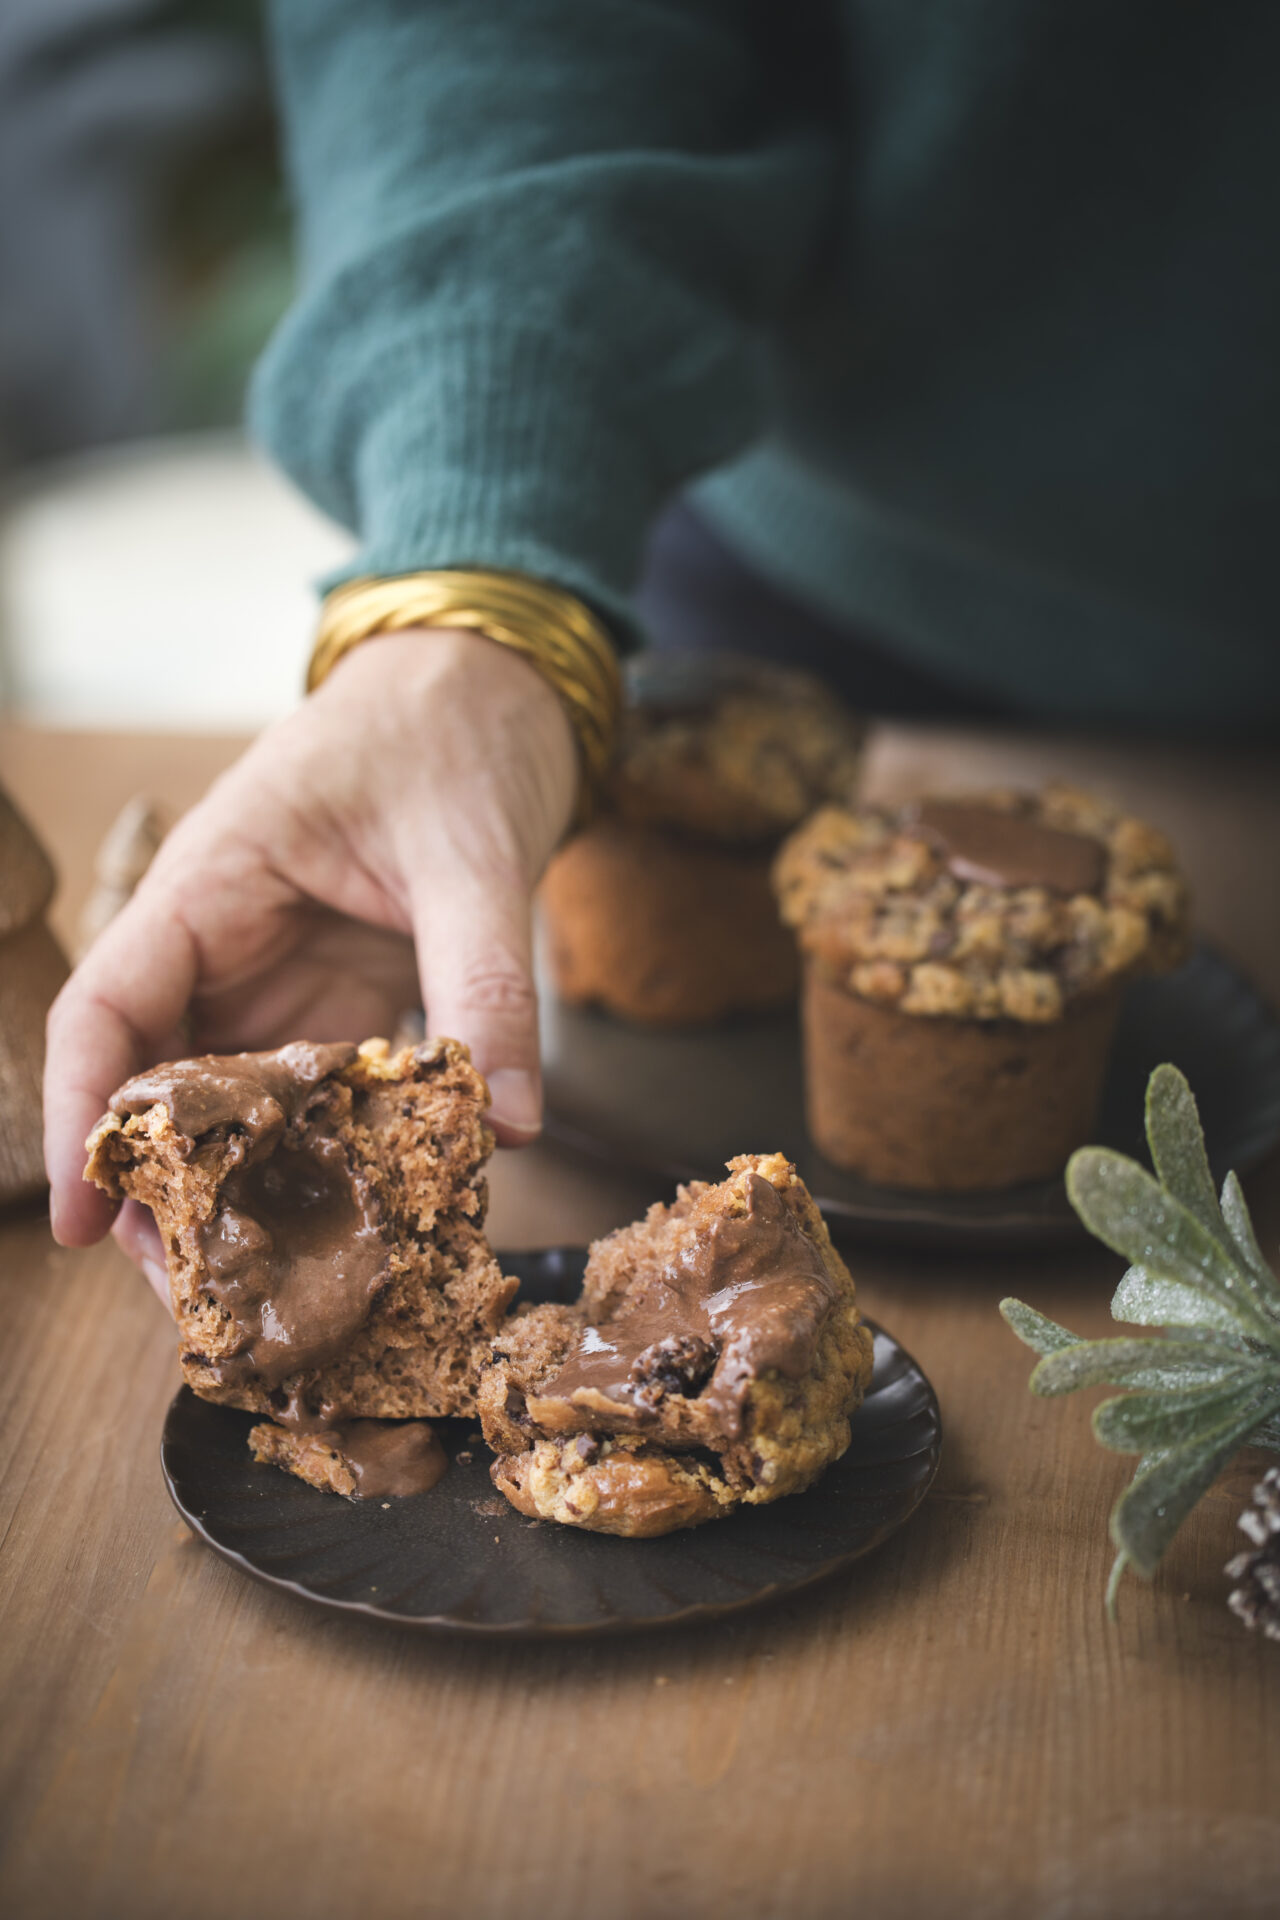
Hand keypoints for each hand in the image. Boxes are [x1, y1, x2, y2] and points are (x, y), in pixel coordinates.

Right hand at [44, 627, 577, 1289]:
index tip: (83, 1220)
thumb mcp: (472, 854)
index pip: (106, 1008)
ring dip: (241, 1190)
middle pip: (161, 1080)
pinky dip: (325, 1158)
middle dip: (166, 1191)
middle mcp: (231, 940)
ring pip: (234, 1101)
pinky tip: (351, 1225)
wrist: (505, 684)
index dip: (82, 1117)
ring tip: (268, 1289)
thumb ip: (486, 983)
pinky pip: (318, 1094)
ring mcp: (288, 974)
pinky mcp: (348, 997)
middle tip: (200, 1296)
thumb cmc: (457, 730)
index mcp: (212, 883)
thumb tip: (509, 1123)